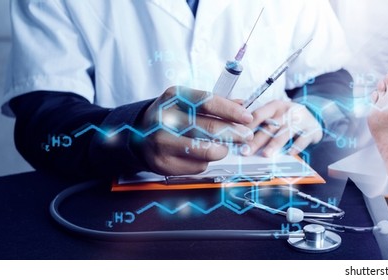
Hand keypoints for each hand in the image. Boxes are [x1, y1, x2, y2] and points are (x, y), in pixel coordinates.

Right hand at [139, 86, 253, 175]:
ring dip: (223, 149)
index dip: (231, 111)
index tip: (248, 117)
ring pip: (208, 151)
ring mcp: (162, 143)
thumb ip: (217, 103)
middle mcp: (165, 119)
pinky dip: (206, 161)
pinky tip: (200, 154)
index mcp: (174, 97)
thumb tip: (242, 104)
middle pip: (210, 128)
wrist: (140, 135)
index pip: (207, 102)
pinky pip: (199, 165)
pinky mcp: (165, 164)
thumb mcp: (189, 101)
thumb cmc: (173, 116)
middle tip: (247, 136)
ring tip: (224, 146)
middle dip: (235, 133)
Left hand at [244, 99, 322, 156]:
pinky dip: (295, 147)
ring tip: (265, 155)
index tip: (238, 138)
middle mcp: (288, 111)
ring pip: (285, 133)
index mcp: (275, 106)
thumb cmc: (289, 119)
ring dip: (274, 144)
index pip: (259, 114)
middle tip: (246, 151)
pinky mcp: (312, 130)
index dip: (248, 127)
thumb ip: (261, 122)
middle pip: (270, 126)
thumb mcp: (276, 114)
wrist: (314, 119)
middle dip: (257, 140)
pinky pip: (302, 139)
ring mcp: (301, 120)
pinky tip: (289, 153)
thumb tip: (240, 137)